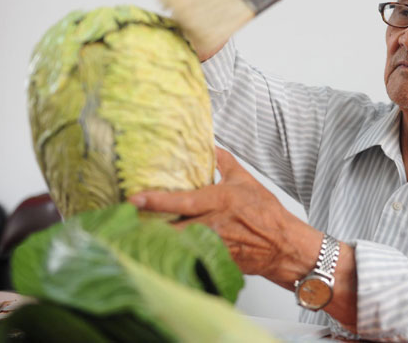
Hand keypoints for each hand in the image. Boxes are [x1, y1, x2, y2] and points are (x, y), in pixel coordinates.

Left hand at [129, 147, 320, 283]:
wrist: (282, 245)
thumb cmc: (266, 213)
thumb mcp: (246, 181)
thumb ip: (225, 162)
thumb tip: (211, 146)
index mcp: (219, 201)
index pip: (182, 201)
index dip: (156, 200)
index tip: (135, 198)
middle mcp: (213, 224)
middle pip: (171, 228)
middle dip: (147, 226)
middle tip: (125, 221)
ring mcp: (213, 244)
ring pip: (176, 244)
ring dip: (157, 240)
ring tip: (135, 236)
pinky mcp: (214, 260)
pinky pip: (188, 256)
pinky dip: (174, 253)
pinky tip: (160, 250)